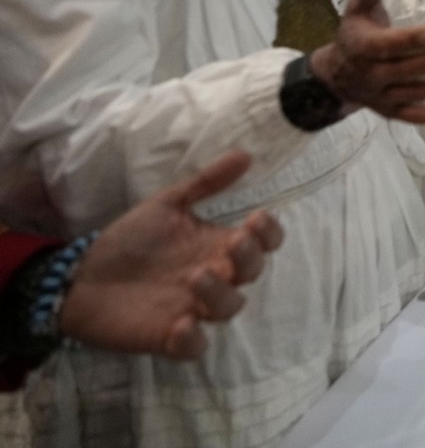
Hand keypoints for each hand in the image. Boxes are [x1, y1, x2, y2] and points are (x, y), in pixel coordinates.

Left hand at [58, 150, 283, 359]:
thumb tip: (246, 154)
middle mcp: (214, 277)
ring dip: (221, 294)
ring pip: (229, 308)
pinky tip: (182, 323)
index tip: (256, 219)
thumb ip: (205, 183)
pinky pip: (194, 347)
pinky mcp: (167, 337)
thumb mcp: (166, 205)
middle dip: (249, 258)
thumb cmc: (129, 241)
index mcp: (216, 246)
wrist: (79, 277)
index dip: (268, 234)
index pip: (262, 244)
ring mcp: (194, 308)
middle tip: (233, 243)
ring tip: (197, 276)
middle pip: (251, 273)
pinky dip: (193, 340)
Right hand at [310, 0, 424, 125]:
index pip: (387, 45)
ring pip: (415, 94)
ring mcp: (381, 96)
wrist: (335, 76)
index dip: (410, 40)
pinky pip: (416, 116)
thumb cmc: (355, 34)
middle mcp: (369, 75)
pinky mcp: (391, 112)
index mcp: (361, 46)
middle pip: (407, 70)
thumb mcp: (358, 7)